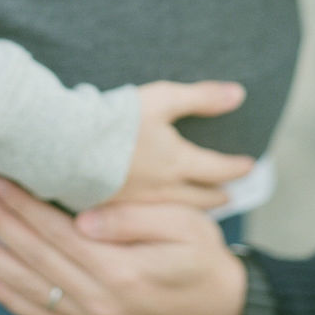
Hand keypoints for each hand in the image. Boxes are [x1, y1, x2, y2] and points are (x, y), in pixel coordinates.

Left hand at [0, 177, 245, 314]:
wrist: (220, 308)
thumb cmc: (204, 254)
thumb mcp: (184, 224)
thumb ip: (133, 219)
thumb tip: (84, 218)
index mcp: (121, 270)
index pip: (56, 233)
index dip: (23, 206)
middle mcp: (100, 301)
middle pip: (34, 257)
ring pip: (28, 288)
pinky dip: (8, 296)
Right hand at [113, 80, 253, 208]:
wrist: (66, 146)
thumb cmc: (116, 120)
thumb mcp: (163, 99)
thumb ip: (202, 97)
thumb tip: (239, 94)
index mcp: (178, 163)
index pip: (218, 170)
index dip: (236, 167)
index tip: (248, 166)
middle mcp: (163, 190)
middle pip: (201, 198)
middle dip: (219, 195)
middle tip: (229, 195)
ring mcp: (138, 205)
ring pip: (177, 212)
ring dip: (194, 209)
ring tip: (201, 207)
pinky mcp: (113, 211)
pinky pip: (148, 220)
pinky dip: (162, 218)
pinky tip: (159, 217)